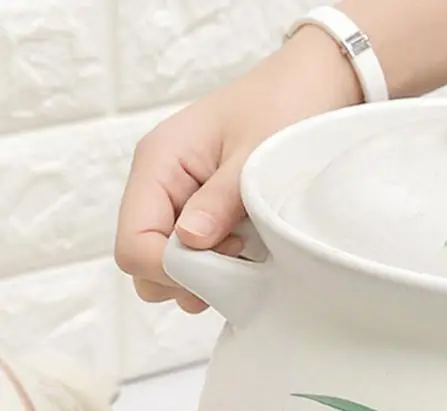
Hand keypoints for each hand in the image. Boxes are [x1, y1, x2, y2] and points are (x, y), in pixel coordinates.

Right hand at [114, 27, 360, 312]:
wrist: (308, 88)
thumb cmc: (281, 108)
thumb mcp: (254, 155)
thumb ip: (220, 201)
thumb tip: (189, 242)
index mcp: (158, 164)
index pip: (132, 245)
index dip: (171, 271)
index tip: (223, 264)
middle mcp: (159, 186)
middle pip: (144, 264)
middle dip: (187, 279)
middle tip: (238, 261)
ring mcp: (178, 203)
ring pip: (169, 271)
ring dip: (207, 278)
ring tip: (248, 252)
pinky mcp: (202, 217)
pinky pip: (196, 261)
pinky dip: (221, 269)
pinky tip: (251, 251)